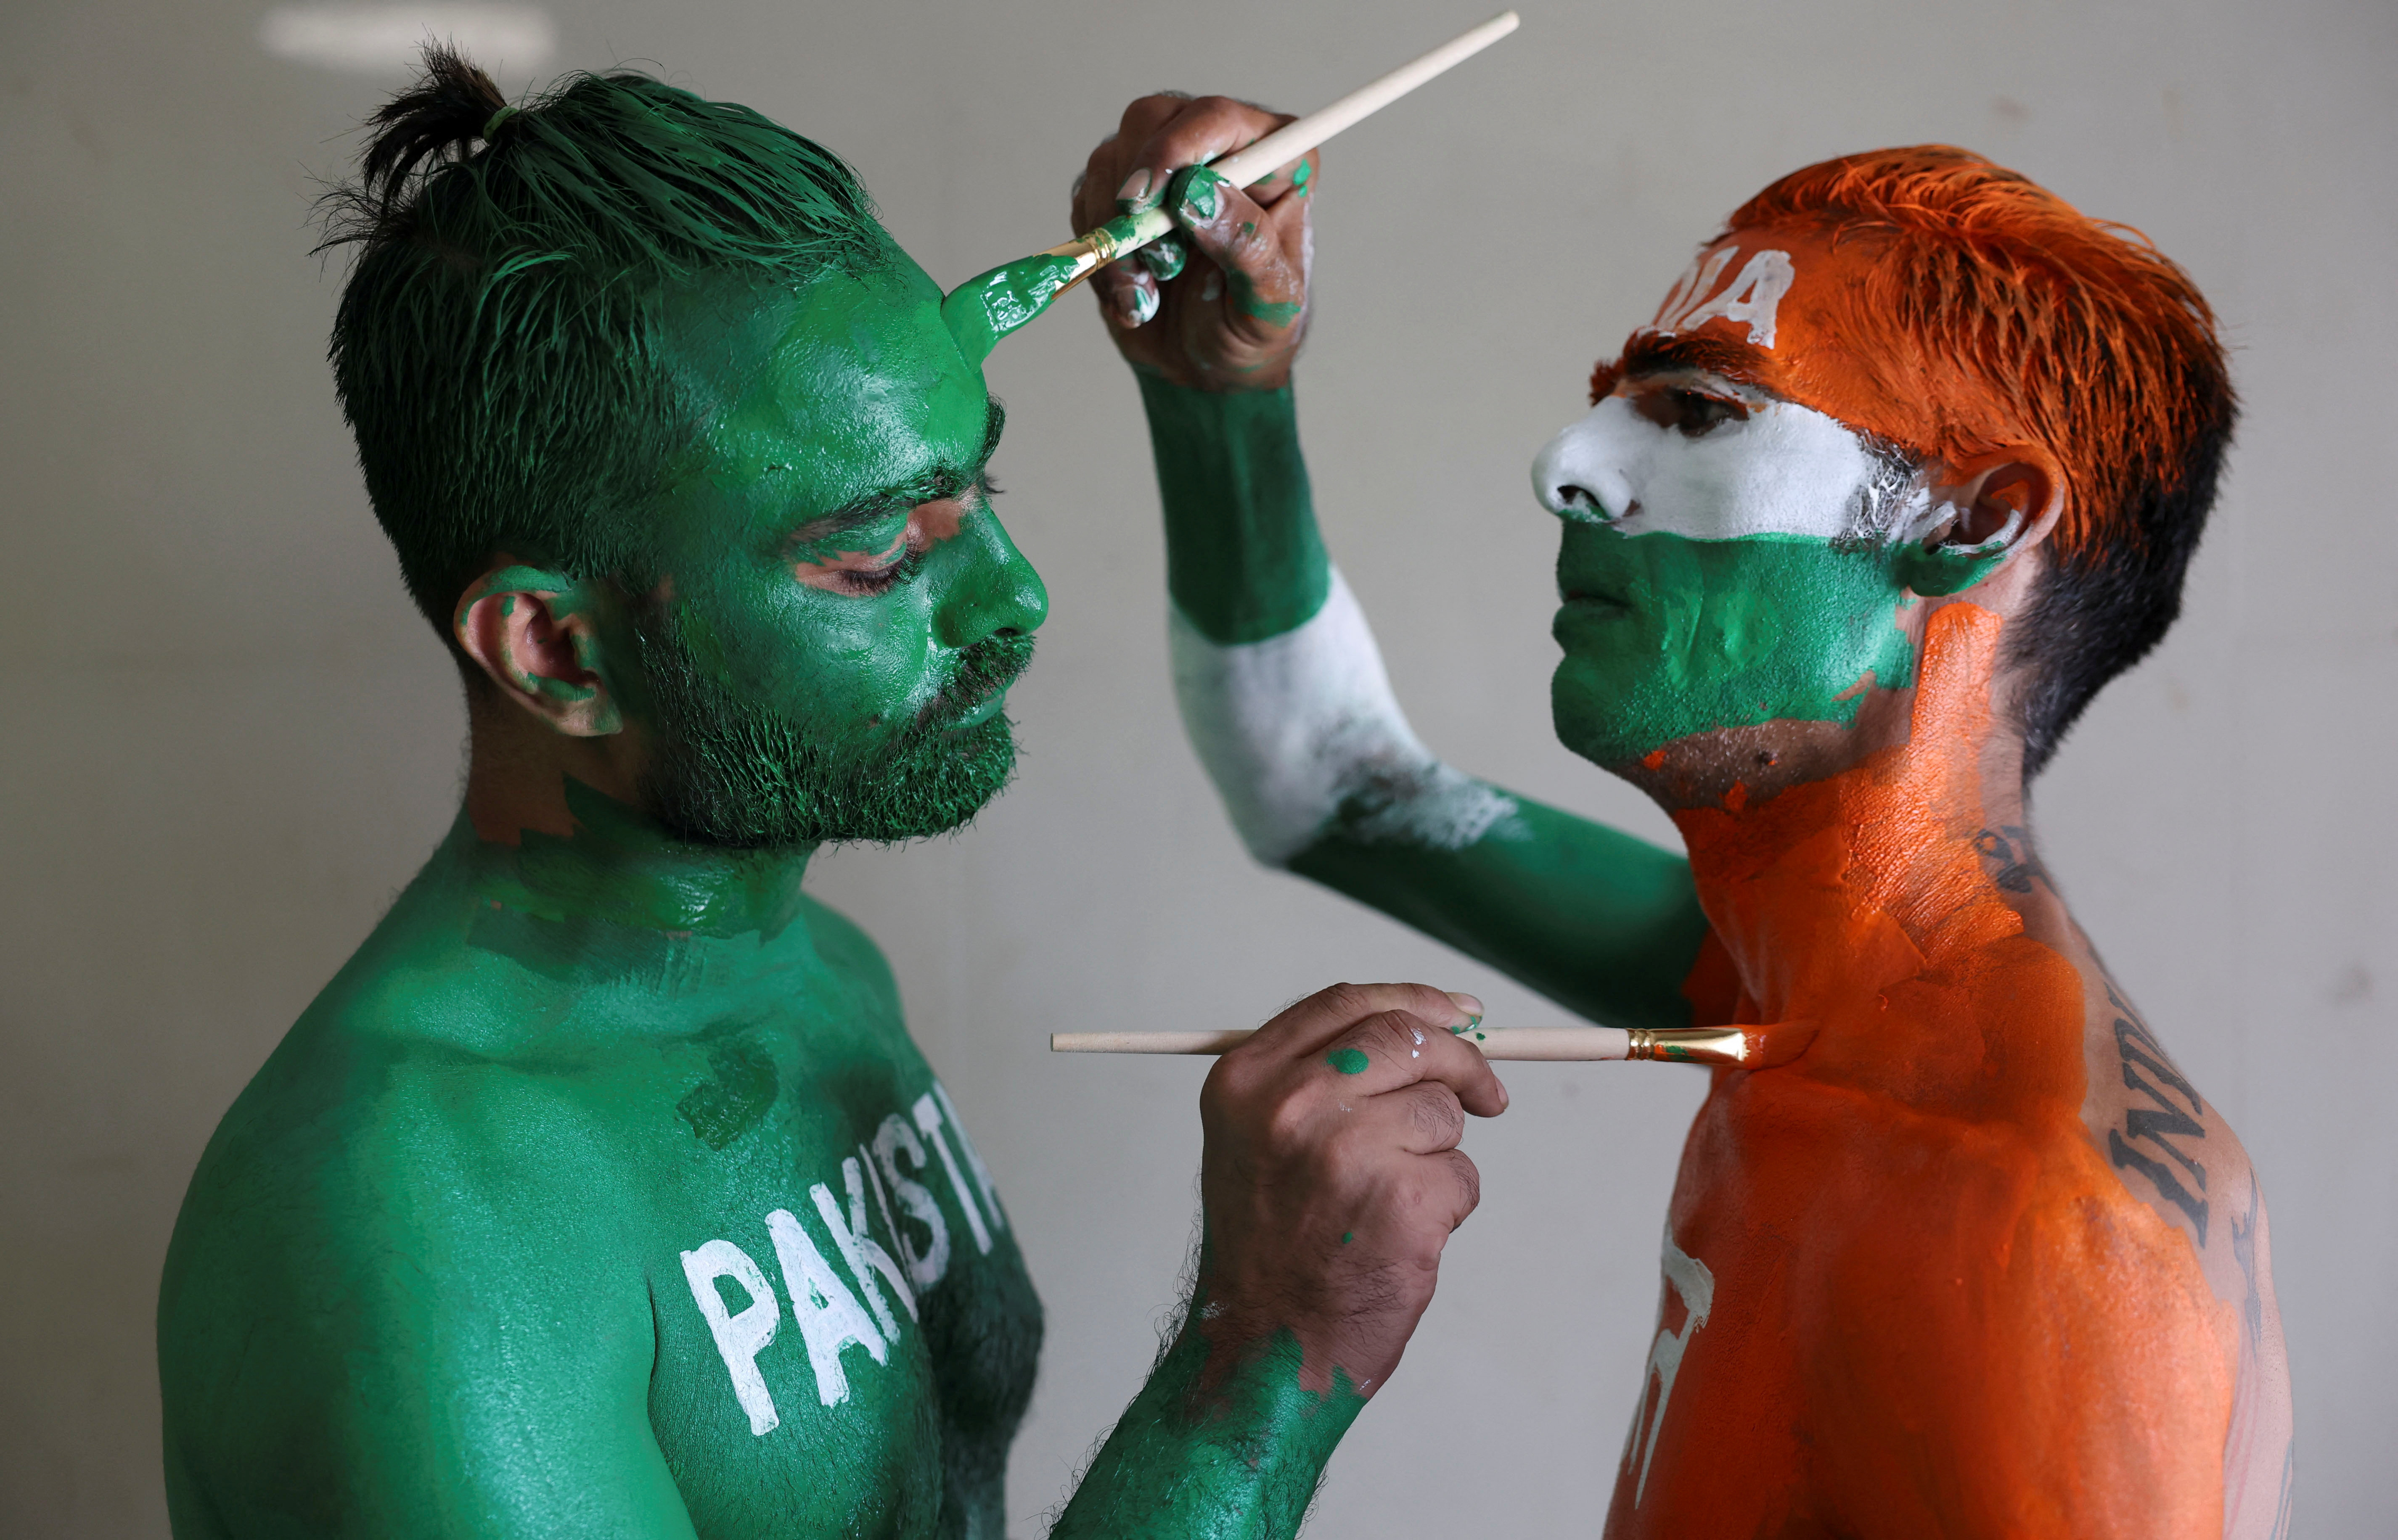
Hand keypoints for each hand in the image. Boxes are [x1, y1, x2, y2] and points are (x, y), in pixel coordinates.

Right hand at [1072, 94, 1316, 390]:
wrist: (1207, 369)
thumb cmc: (1251, 331)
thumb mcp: (1270, 302)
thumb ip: (1247, 245)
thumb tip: (1198, 193)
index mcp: (1274, 161)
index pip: (1217, 119)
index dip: (1173, 149)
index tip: (1144, 200)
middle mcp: (1218, 150)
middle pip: (1150, 121)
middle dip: (1137, 196)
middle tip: (1155, 262)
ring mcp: (1164, 168)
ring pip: (1109, 162)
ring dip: (1116, 236)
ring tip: (1147, 293)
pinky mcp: (1122, 197)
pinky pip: (1088, 202)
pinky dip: (1100, 253)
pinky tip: (1132, 291)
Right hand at [1192, 982, 1506, 1396]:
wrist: (1263, 1353)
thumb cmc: (1269, 1250)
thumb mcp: (1254, 1139)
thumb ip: (1320, 1075)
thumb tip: (1429, 1027)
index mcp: (1247, 1080)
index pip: (1348, 1004)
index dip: (1415, 1001)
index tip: (1462, 1014)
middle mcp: (1291, 1105)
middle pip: (1406, 1038)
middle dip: (1462, 1062)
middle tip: (1488, 1096)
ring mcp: (1347, 1151)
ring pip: (1442, 1113)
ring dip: (1441, 1154)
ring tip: (1391, 1204)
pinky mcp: (1403, 1203)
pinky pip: (1461, 1176)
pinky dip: (1449, 1206)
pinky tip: (1401, 1240)